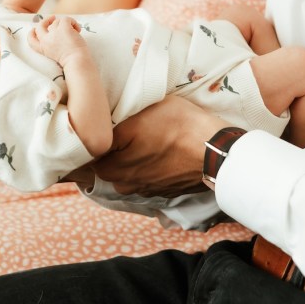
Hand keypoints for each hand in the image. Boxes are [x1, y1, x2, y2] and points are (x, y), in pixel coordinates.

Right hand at [28, 15, 87, 67]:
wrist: (77, 62)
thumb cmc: (71, 61)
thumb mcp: (56, 54)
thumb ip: (53, 44)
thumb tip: (57, 31)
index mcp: (44, 49)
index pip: (31, 40)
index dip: (31, 33)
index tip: (34, 28)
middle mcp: (47, 40)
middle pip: (40, 26)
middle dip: (45, 20)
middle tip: (53, 18)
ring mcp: (54, 33)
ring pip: (56, 21)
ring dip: (65, 24)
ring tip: (74, 31)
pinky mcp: (64, 28)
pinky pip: (66, 19)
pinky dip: (73, 22)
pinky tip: (77, 29)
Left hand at [94, 97, 224, 197]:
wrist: (214, 151)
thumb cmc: (180, 125)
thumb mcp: (144, 110)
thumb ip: (118, 121)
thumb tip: (102, 123)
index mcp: (116, 162)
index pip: (90, 157)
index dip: (92, 142)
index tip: (98, 130)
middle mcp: (126, 181)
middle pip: (104, 169)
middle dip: (107, 155)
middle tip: (117, 135)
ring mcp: (144, 189)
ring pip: (123, 178)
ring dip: (126, 165)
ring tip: (139, 145)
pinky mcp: (160, 193)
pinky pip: (142, 183)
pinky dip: (144, 172)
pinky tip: (155, 156)